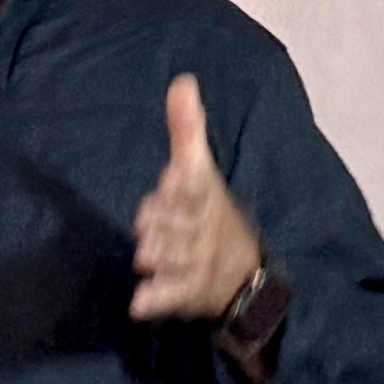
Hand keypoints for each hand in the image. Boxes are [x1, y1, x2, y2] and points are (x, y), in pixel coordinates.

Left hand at [129, 76, 263, 321]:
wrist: (245, 277)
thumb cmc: (210, 216)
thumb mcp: (201, 172)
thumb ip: (187, 130)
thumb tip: (182, 80)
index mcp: (205, 198)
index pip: (192, 186)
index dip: (179, 184)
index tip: (169, 178)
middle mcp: (202, 229)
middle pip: (170, 222)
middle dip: (158, 222)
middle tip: (148, 225)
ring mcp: (195, 263)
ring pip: (166, 256)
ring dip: (156, 254)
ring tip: (147, 256)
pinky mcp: (185, 293)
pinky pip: (166, 297)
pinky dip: (154, 300)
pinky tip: (138, 303)